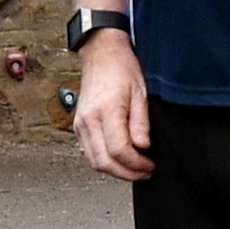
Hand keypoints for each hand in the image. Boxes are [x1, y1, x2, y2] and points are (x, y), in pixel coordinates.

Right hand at [72, 34, 153, 181]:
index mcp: (106, 111)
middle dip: (127, 173)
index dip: (137, 164)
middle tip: (145, 172)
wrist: (101, 55)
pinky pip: (90, 153)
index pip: (119, 150)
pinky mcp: (79, 126)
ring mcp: (81, 125)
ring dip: (115, 171)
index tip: (150, 165)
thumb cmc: (122, 69)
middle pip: (104, 162)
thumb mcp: (141, 93)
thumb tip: (143, 146)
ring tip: (134, 168)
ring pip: (94, 161)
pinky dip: (105, 161)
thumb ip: (141, 122)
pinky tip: (120, 159)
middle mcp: (89, 120)